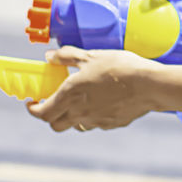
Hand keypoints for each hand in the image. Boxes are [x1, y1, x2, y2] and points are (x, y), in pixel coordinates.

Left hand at [25, 46, 158, 132]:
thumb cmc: (119, 67)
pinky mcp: (110, 124)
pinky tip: (101, 101)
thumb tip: (50, 56)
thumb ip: (67, 57)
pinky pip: (94, 123)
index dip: (33, 109)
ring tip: (79, 100)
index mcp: (70, 95)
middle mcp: (79, 113)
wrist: (149, 85)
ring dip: (70, 116)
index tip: (32, 102)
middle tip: (52, 101)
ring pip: (74, 125)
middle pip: (55, 124)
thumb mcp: (91, 56)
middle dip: (50, 115)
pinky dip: (91, 115)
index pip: (42, 113)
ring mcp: (95, 121)